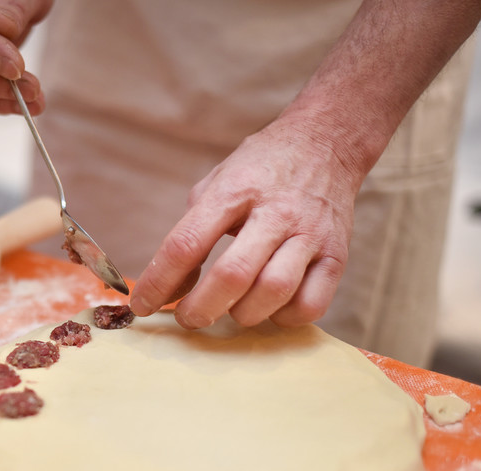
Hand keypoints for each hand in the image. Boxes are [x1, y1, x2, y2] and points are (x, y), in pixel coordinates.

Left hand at [130, 116, 363, 329]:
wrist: (327, 142)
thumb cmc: (261, 171)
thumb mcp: (216, 186)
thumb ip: (190, 233)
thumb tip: (171, 288)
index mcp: (235, 190)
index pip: (187, 243)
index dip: (159, 281)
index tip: (142, 305)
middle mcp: (275, 212)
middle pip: (233, 275)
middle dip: (200, 308)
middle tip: (186, 317)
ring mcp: (310, 234)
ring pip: (274, 292)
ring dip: (242, 314)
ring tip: (229, 309)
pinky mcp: (338, 255)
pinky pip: (311, 305)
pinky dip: (283, 318)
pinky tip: (269, 307)